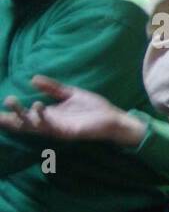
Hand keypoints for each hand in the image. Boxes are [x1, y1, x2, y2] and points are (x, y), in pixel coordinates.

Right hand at [0, 76, 144, 145]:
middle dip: (8, 118)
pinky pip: (50, 126)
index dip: (9, 114)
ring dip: (20, 114)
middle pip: (23, 123)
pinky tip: (37, 105)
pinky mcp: (67, 132)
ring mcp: (57, 129)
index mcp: (49, 115)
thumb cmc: (95, 109)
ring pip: (32, 125)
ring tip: (10, 100)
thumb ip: (53, 88)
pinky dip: (42, 117)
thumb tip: (33, 79)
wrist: (115, 119)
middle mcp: (50, 123)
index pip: (24, 115)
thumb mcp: (71, 94)